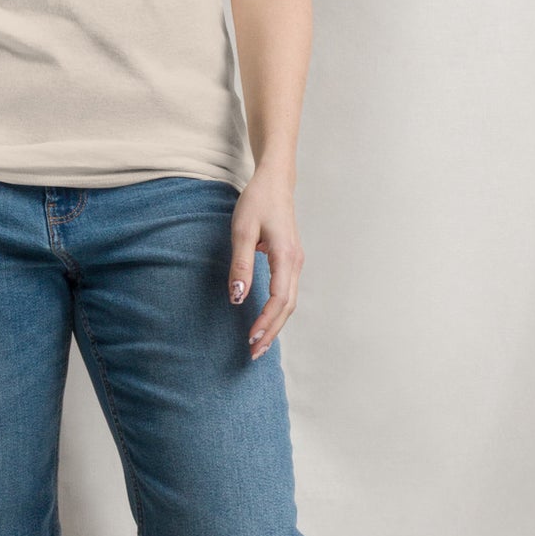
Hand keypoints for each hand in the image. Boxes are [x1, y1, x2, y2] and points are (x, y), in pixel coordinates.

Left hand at [228, 167, 301, 359]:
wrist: (274, 182)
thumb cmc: (257, 202)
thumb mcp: (242, 231)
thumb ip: (241, 264)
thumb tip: (239, 298)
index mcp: (286, 257)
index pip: (279, 299)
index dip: (266, 322)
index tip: (251, 339)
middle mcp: (296, 263)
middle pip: (287, 307)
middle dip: (272, 331)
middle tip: (254, 353)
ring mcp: (295, 263)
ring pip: (289, 302)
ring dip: (275, 324)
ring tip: (259, 344)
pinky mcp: (290, 261)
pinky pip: (287, 293)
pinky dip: (277, 311)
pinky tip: (266, 321)